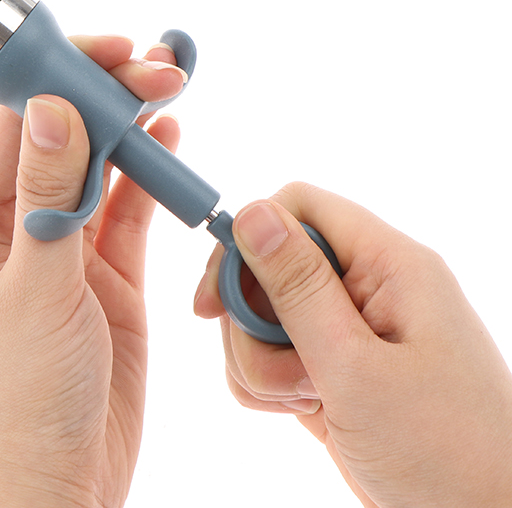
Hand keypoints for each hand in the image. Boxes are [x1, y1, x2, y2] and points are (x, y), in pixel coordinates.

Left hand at [0, 35, 184, 507]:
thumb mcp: (33, 290)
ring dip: (133, 129)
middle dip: (108, 98)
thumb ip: (50, 198)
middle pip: (67, 140)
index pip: (19, 127)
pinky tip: (167, 141)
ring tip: (169, 88)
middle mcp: (21, 227)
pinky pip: (129, 212)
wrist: (53, 491)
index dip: (62, 80)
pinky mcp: (109, 278)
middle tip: (158, 68)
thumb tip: (53, 107)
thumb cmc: (19, 401)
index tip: (110, 53)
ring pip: (102, 170)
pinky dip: (150, 176)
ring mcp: (69, 251)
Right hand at [194, 182, 511, 507]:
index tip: (215, 298)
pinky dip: (267, 383)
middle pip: (272, 264)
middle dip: (252, 318)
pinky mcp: (334, 368)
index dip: (248, 237)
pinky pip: (273, 353)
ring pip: (265, 313)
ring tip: (301, 400)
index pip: (300, 207)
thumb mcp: (356, 366)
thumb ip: (298, 287)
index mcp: (388, 265)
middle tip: (273, 369)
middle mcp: (368, 287)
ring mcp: (349, 330)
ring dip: (259, 359)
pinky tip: (301, 412)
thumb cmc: (443, 452)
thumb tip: (252, 213)